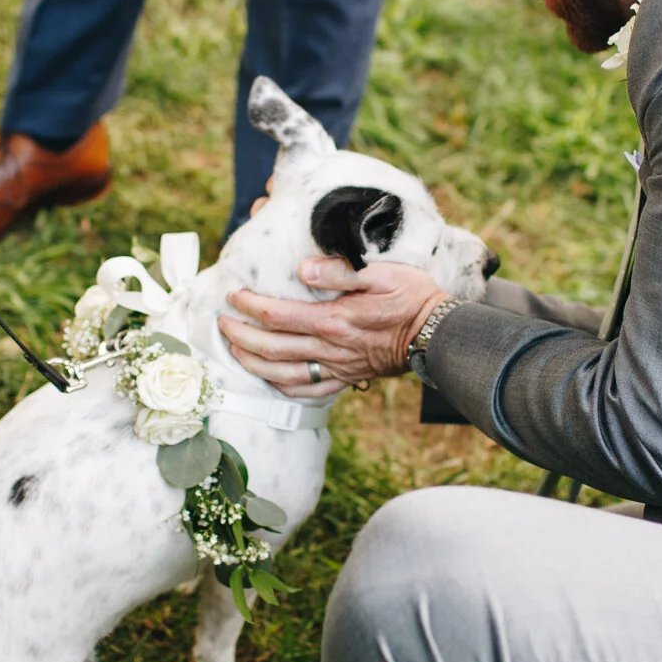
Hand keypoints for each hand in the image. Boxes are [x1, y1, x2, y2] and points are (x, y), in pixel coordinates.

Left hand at [219, 259, 449, 398]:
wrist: (439, 334)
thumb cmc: (412, 297)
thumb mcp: (381, 272)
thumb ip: (340, 271)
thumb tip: (304, 271)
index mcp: (334, 320)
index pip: (277, 315)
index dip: (249, 305)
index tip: (233, 294)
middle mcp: (330, 349)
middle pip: (271, 348)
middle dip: (240, 336)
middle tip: (222, 323)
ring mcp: (338, 367)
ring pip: (282, 375)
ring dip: (253, 364)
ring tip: (235, 350)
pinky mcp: (347, 378)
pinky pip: (307, 391)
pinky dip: (281, 387)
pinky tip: (269, 378)